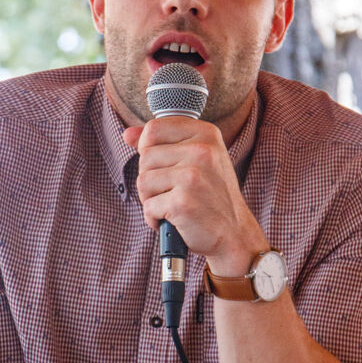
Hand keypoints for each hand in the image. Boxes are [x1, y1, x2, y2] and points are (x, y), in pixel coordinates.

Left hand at [123, 116, 264, 268]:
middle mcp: (202, 151)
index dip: (147, 148)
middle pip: (145, 157)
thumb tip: (127, 134)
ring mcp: (192, 176)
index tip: (162, 165)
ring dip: (151, 199)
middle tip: (173, 192)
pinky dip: (154, 218)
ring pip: (143, 181)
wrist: (234, 233)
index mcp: (206, 134)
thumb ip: (163, 143)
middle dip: (150, 179)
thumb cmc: (212, 196)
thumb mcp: (196, 160)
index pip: (154, 129)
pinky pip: (148, 206)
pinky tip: (173, 220)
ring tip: (173, 205)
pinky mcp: (182, 202)